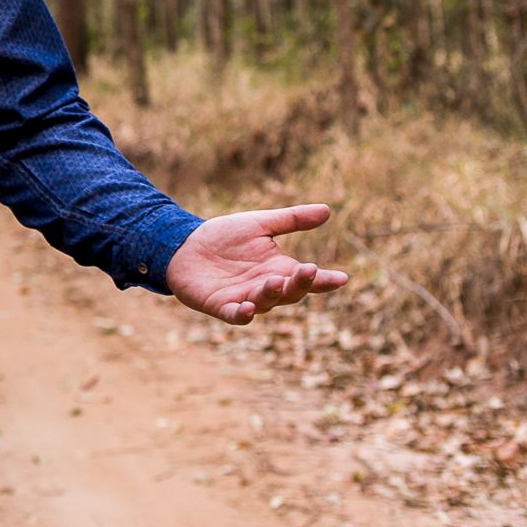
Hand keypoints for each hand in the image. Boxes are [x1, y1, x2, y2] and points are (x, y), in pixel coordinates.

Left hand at [165, 204, 349, 324]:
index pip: (307, 279)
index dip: (324, 281)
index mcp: (279, 270)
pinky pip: (234, 315)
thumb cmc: (224, 237)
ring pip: (265, 303)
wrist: (184, 244)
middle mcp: (266, 288)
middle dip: (300, 283)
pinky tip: (247, 309)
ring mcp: (244, 299)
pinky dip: (242, 315)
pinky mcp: (220, 306)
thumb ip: (291, 220)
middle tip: (308, 270)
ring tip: (274, 281)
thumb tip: (327, 210)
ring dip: (271, 294)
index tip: (342, 278)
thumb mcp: (259, 224)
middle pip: (290, 293)